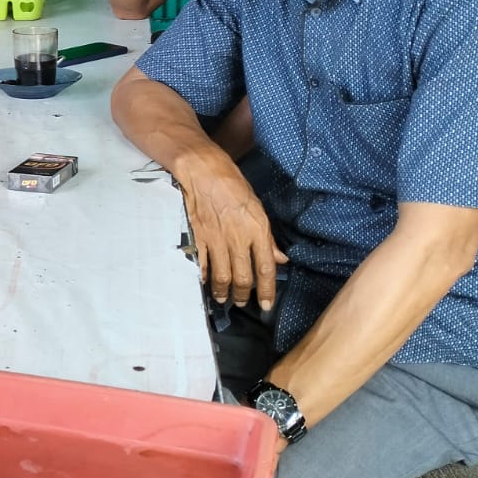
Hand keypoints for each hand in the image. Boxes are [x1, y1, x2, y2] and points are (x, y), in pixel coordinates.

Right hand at [175, 156, 286, 309]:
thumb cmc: (233, 185)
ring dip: (224, 291)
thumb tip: (279, 259)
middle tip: (244, 303)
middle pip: (243, 278)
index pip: (266, 268)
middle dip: (244, 296)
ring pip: (222, 276)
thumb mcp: (258, 208)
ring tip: (224, 298)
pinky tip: (205, 283)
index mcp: (257, 230)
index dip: (267, 291)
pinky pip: (202, 265)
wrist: (203, 172)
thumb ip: (268, 238)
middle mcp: (238, 239)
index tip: (268, 305)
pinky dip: (203, 278)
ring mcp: (216, 240)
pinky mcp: (198, 237)